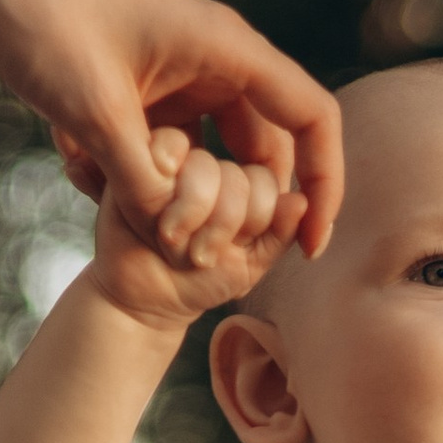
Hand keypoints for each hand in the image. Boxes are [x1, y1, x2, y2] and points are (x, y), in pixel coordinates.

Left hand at [0, 0, 344, 260]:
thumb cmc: (43, 19)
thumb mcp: (94, 112)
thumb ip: (141, 182)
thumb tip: (175, 239)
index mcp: (227, 48)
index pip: (311, 118)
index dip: (323, 183)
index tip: (308, 243)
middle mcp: (216, 58)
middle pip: (265, 145)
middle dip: (243, 203)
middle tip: (205, 254)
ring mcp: (180, 69)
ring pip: (215, 150)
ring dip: (187, 193)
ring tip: (142, 223)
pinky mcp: (145, 82)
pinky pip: (171, 142)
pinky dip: (148, 172)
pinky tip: (93, 182)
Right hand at [90, 132, 304, 333]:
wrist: (145, 297)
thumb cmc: (200, 281)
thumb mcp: (250, 265)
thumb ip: (279, 235)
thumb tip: (301, 202)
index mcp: (247, 187)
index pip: (268, 184)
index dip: (254, 221)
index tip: (230, 252)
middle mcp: (217, 168)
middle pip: (240, 178)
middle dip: (221, 227)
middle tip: (197, 256)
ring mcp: (180, 159)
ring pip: (206, 166)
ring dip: (191, 215)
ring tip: (172, 243)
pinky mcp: (141, 151)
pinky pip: (169, 146)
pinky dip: (166, 186)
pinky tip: (156, 214)